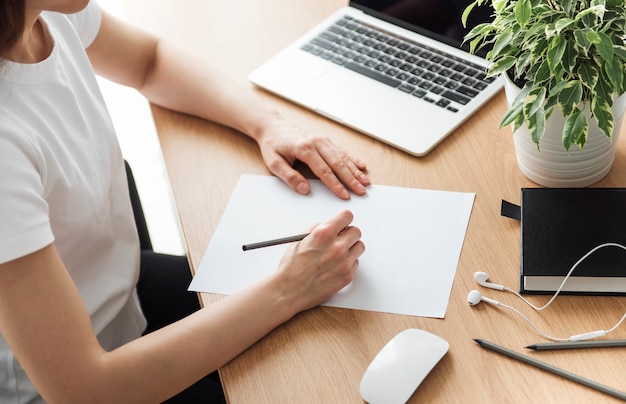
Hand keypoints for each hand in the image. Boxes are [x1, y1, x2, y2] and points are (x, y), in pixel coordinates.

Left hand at [255, 112, 369, 199]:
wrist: (273, 126)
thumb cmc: (273, 145)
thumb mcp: (274, 163)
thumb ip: (289, 177)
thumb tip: (304, 189)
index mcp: (304, 149)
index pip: (323, 171)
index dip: (335, 185)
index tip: (344, 195)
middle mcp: (316, 142)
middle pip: (337, 163)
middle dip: (351, 179)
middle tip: (361, 191)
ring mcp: (322, 140)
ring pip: (342, 157)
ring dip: (355, 170)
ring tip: (365, 182)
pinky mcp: (324, 139)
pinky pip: (341, 150)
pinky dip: (352, 159)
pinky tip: (361, 166)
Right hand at [272, 210, 364, 312]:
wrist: (289, 292)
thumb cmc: (290, 268)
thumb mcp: (299, 240)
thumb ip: (316, 229)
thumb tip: (326, 225)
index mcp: (324, 234)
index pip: (347, 216)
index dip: (344, 219)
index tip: (342, 222)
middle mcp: (337, 247)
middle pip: (356, 231)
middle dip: (348, 233)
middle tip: (340, 238)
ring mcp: (344, 262)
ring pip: (359, 246)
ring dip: (351, 247)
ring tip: (339, 252)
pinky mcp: (347, 276)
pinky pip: (355, 263)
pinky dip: (348, 262)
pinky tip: (336, 265)